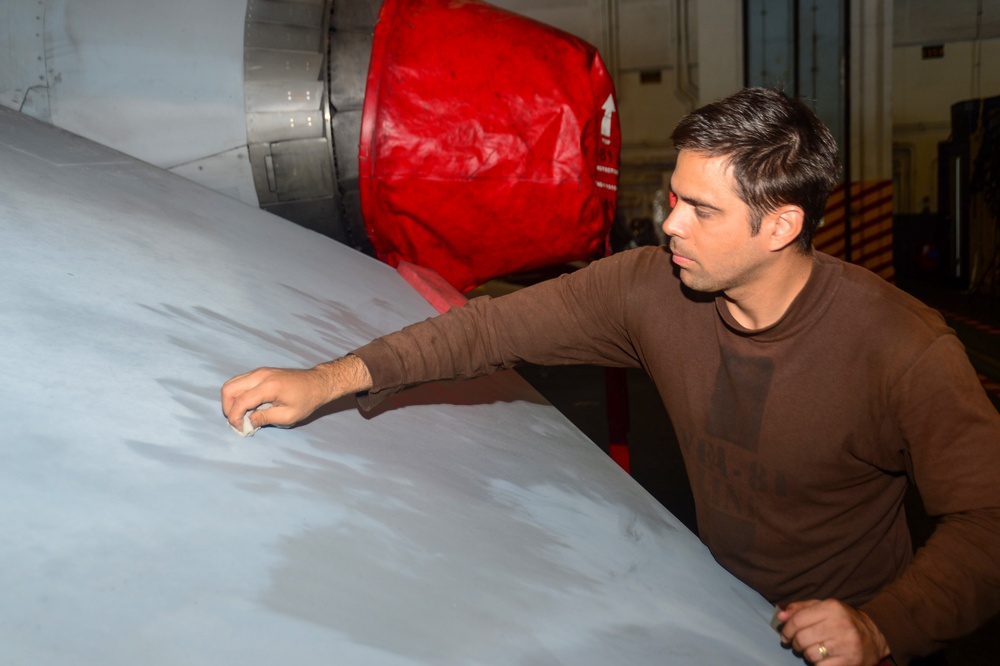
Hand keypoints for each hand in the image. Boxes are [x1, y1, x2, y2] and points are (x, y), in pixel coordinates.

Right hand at [221, 356, 372, 431]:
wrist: (317, 383)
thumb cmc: (306, 400)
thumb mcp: (289, 416)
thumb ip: (265, 418)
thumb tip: (247, 422)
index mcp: (269, 386)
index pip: (241, 401)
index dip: (235, 417)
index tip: (240, 428)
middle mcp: (261, 375)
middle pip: (229, 389)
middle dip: (228, 408)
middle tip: (238, 421)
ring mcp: (259, 371)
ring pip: (232, 384)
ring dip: (231, 401)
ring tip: (242, 415)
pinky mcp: (260, 372)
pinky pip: (240, 382)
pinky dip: (238, 395)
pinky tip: (248, 407)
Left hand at [777, 599, 889, 665]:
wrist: (876, 636)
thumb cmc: (844, 620)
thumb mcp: (824, 607)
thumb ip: (801, 609)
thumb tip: (780, 616)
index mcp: (832, 608)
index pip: (798, 620)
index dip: (787, 630)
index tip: (785, 635)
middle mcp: (840, 625)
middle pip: (802, 638)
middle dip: (795, 643)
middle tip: (798, 644)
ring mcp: (846, 645)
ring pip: (810, 654)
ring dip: (806, 655)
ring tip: (812, 651)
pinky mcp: (850, 662)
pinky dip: (817, 665)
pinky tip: (821, 660)